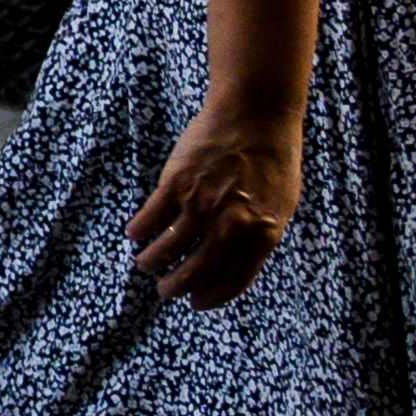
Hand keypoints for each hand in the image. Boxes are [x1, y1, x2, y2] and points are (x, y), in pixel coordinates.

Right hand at [126, 95, 303, 303]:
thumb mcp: (281, 206)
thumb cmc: (273, 159)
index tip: (195, 301)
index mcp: (261, 235)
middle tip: (165, 291)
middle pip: (195, 271)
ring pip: (168, 248)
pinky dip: (140, 230)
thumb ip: (260, 236)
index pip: (231, 281)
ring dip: (152, 261)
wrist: (256, 114)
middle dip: (175, 286)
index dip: (210, 297)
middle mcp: (230, 226)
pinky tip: (134, 234)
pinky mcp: (176, 182)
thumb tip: (237, 261)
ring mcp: (201, 204)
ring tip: (146, 265)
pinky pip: (151, 217)